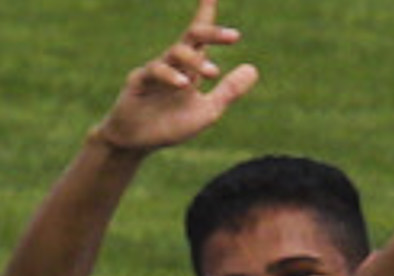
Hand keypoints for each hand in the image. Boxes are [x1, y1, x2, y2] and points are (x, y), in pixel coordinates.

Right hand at [93, 0, 259, 154]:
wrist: (139, 143)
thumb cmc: (171, 124)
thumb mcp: (208, 111)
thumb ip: (229, 91)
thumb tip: (254, 69)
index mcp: (191, 67)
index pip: (201, 37)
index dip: (207, 13)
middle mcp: (174, 63)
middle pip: (193, 37)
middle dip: (212, 32)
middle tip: (234, 36)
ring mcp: (155, 69)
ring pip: (176, 52)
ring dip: (196, 60)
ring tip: (212, 73)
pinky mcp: (139, 80)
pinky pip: (155, 71)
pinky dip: (171, 76)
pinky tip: (183, 84)